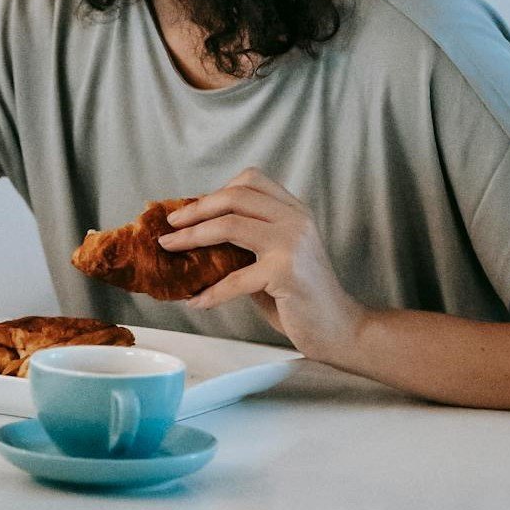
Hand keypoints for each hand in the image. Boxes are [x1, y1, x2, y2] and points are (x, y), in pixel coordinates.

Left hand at [158, 169, 366, 362]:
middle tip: (169, 226)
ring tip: (170, 250)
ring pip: (229, 226)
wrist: (339, 327)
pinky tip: (195, 302)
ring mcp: (292, 243)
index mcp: (294, 210)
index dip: (214, 193)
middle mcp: (296, 219)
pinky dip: (210, 293)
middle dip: (195, 210)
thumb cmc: (300, 296)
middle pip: (235, 197)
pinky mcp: (286, 273)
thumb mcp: (275, 257)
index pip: (250, 181)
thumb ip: (247, 242)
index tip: (189, 211)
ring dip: (191, 238)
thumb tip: (196, 236)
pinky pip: (234, 279)